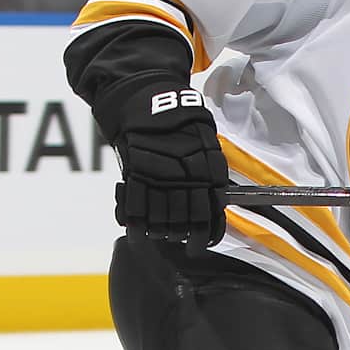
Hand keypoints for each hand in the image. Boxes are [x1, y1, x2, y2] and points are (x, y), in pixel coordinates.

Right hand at [112, 87, 228, 251]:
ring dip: (160, 233)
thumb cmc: (183, 124)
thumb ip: (211, 177)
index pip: (208, 218)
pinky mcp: (135, 175)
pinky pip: (135, 211)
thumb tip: (214, 207)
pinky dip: (136, 227)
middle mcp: (186, 178)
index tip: (198, 246)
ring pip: (161, 222)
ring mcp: (160, 178)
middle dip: (180, 236)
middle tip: (177, 237)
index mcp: (209, 173)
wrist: (151, 103)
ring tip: (159, 232)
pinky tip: (138, 233)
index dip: (202, 238)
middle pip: (184, 224)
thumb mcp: (208, 147)